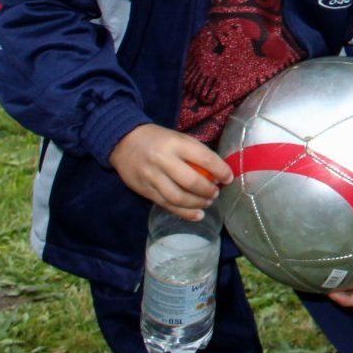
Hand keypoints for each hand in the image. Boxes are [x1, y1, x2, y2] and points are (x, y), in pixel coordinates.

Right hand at [108, 123, 229, 218]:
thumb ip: (196, 153)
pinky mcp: (144, 191)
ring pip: (178, 197)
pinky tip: (197, 215)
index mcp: (176, 144)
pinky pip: (166, 205)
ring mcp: (152, 177)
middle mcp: (163, 160)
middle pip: (191, 181)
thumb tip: (219, 173)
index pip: (204, 158)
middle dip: (208, 190)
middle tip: (216, 193)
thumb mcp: (179, 138)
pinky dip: (184, 213)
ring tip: (208, 203)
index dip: (220, 170)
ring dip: (197, 204)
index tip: (229, 178)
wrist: (123, 142)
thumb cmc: (159, 139)